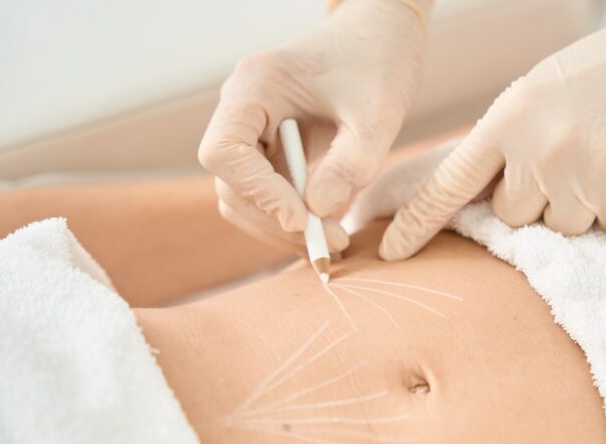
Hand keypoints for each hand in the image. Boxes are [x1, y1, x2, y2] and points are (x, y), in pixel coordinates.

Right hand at [198, 0, 429, 252]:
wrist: (381, 38)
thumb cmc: (379, 64)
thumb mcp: (377, 115)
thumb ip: (351, 163)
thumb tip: (317, 210)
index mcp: (254, 87)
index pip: (224, 153)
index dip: (258, 193)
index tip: (303, 218)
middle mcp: (242, 109)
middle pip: (231, 184)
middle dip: (276, 221)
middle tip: (331, 244)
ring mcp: (253, 130)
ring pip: (245, 197)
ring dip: (283, 228)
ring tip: (334, 241)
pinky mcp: (270, 149)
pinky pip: (267, 195)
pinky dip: (292, 219)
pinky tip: (328, 228)